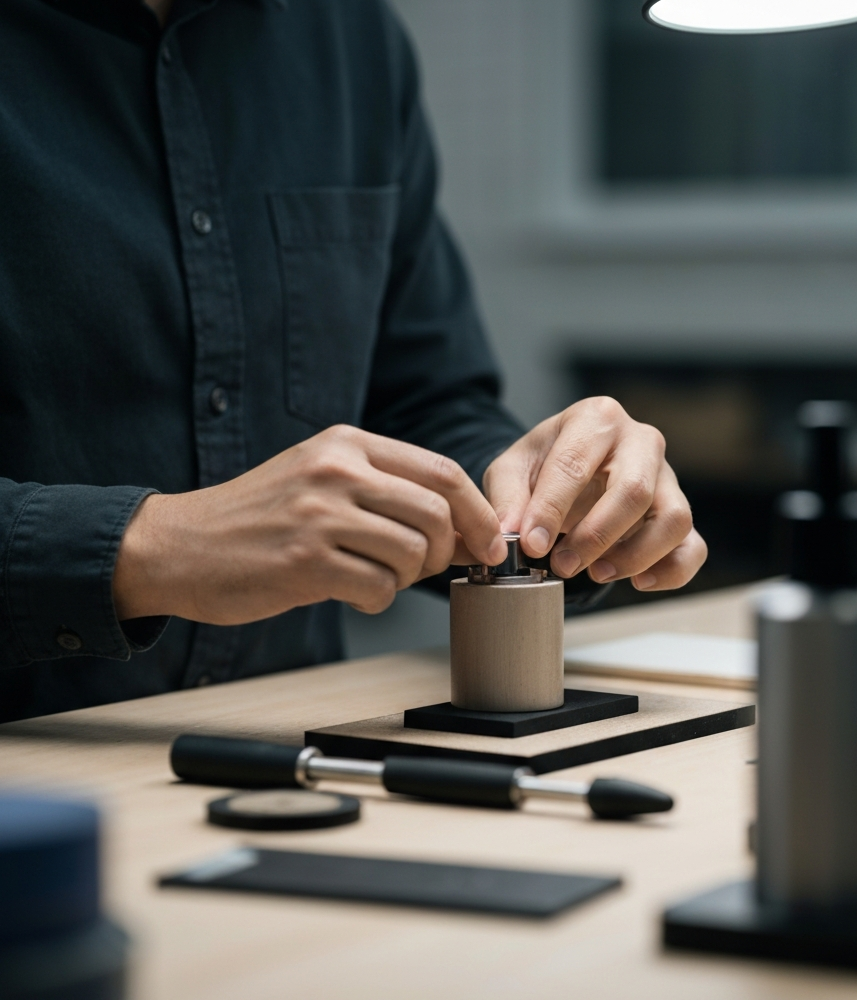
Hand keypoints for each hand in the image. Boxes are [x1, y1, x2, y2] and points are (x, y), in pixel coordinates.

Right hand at [113, 426, 505, 622]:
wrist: (180, 545)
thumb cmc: (260, 517)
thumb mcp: (322, 480)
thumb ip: (390, 493)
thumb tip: (469, 532)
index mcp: (347, 444)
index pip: (442, 472)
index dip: (477, 513)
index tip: (489, 543)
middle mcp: (336, 471)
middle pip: (436, 513)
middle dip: (446, 551)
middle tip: (425, 567)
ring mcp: (319, 515)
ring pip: (412, 553)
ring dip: (406, 578)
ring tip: (374, 575)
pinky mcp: (303, 562)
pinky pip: (378, 588)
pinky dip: (376, 599)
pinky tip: (349, 590)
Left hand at [483, 397, 705, 590]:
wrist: (568, 468)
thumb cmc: (543, 464)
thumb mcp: (512, 469)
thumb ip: (508, 499)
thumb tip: (511, 537)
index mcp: (596, 418)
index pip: (575, 464)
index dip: (551, 509)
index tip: (530, 545)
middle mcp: (640, 441)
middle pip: (634, 490)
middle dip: (595, 535)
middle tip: (562, 564)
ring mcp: (667, 477)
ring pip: (673, 519)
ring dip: (635, 555)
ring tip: (597, 572)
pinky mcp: (680, 512)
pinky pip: (694, 546)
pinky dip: (671, 571)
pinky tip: (637, 581)